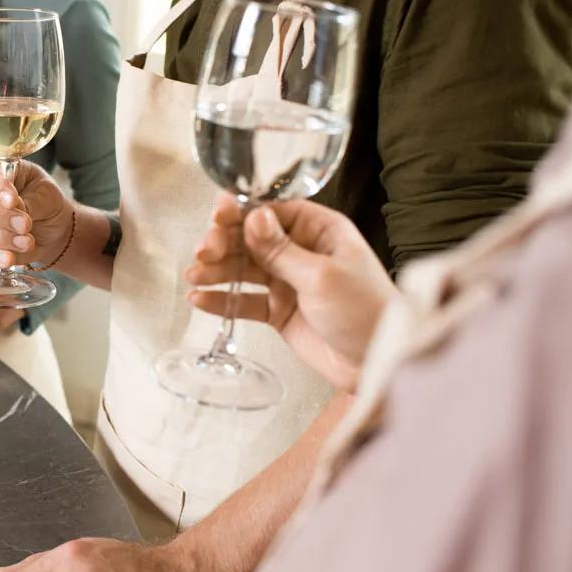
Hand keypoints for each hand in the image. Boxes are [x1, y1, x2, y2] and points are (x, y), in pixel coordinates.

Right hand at [0, 155, 73, 269]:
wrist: (50, 228)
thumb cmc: (46, 203)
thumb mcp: (46, 196)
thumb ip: (30, 201)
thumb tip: (13, 209)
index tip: (12, 200)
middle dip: (3, 217)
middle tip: (27, 225)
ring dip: (3, 237)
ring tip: (28, 242)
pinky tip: (9, 259)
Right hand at [185, 195, 398, 390]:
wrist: (377, 359)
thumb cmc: (364, 310)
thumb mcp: (322, 275)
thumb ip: (282, 250)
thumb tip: (254, 217)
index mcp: (319, 231)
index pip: (272, 211)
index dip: (242, 213)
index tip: (218, 216)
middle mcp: (300, 251)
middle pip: (251, 238)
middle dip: (224, 243)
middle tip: (204, 252)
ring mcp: (287, 281)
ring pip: (242, 269)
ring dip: (216, 270)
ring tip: (195, 276)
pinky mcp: (278, 310)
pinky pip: (244, 301)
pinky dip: (221, 300)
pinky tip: (200, 299)